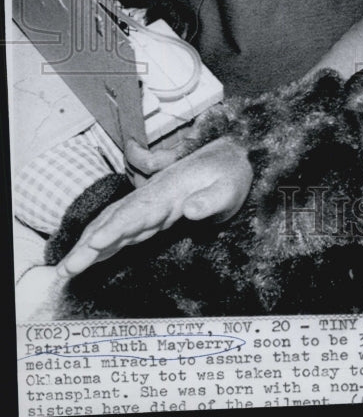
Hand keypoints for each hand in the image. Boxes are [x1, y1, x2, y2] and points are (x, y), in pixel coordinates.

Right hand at [57, 135, 252, 276]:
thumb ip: (211, 199)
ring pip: (112, 225)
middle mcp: (152, 196)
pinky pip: (122, 229)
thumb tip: (190, 210)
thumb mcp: (230, 188)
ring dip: (88, 245)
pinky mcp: (152, 213)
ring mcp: (149, 204)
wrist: (231, 159)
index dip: (114, 228)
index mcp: (168, 191)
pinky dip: (102, 243)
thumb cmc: (231, 175)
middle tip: (66, 269)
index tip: (93, 243)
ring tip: (65, 269)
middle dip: (88, 244)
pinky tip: (89, 257)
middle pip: (115, 221)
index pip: (136, 212)